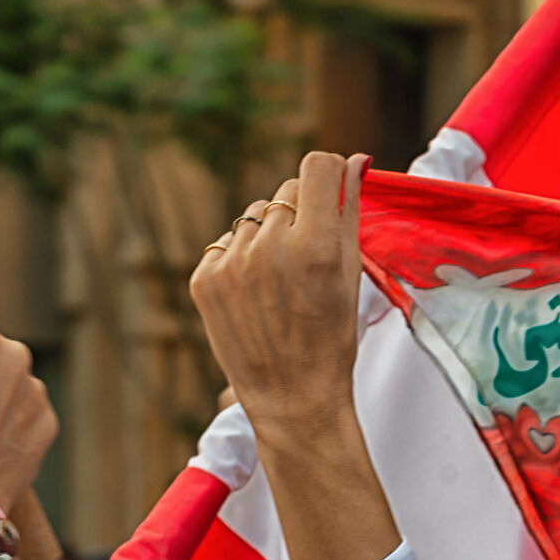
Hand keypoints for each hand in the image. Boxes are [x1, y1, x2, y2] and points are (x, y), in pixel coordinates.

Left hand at [190, 152, 367, 447]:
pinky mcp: (204, 278)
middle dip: (300, 213)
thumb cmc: (332, 339)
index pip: (317, 165)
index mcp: (315, 244)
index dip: (330, 173)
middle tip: (307, 258)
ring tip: (279, 282)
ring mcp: (232, 263)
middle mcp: (269, 246)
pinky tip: (256, 295)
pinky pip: (227, 244)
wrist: (291, 397)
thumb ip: (350, 212)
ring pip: (254, 217)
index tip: (333, 189)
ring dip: (268, 235)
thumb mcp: (351, 275)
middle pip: (286, 192)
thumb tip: (355, 161)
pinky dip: (241, 261)